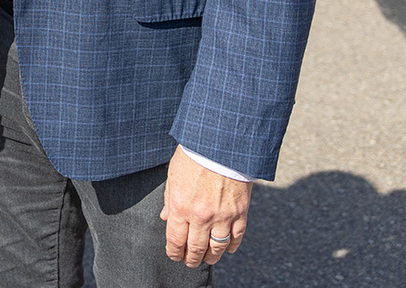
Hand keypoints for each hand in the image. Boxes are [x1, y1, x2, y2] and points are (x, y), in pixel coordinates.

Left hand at [161, 146, 250, 266]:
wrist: (221, 144)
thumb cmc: (193, 155)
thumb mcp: (173, 175)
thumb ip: (169, 199)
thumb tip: (164, 217)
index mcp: (180, 206)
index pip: (175, 239)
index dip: (174, 252)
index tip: (174, 256)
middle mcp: (200, 215)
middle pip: (195, 248)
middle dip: (191, 259)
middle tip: (189, 262)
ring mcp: (222, 216)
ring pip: (217, 248)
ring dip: (211, 257)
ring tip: (207, 259)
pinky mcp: (240, 213)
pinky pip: (236, 237)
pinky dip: (231, 246)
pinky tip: (227, 249)